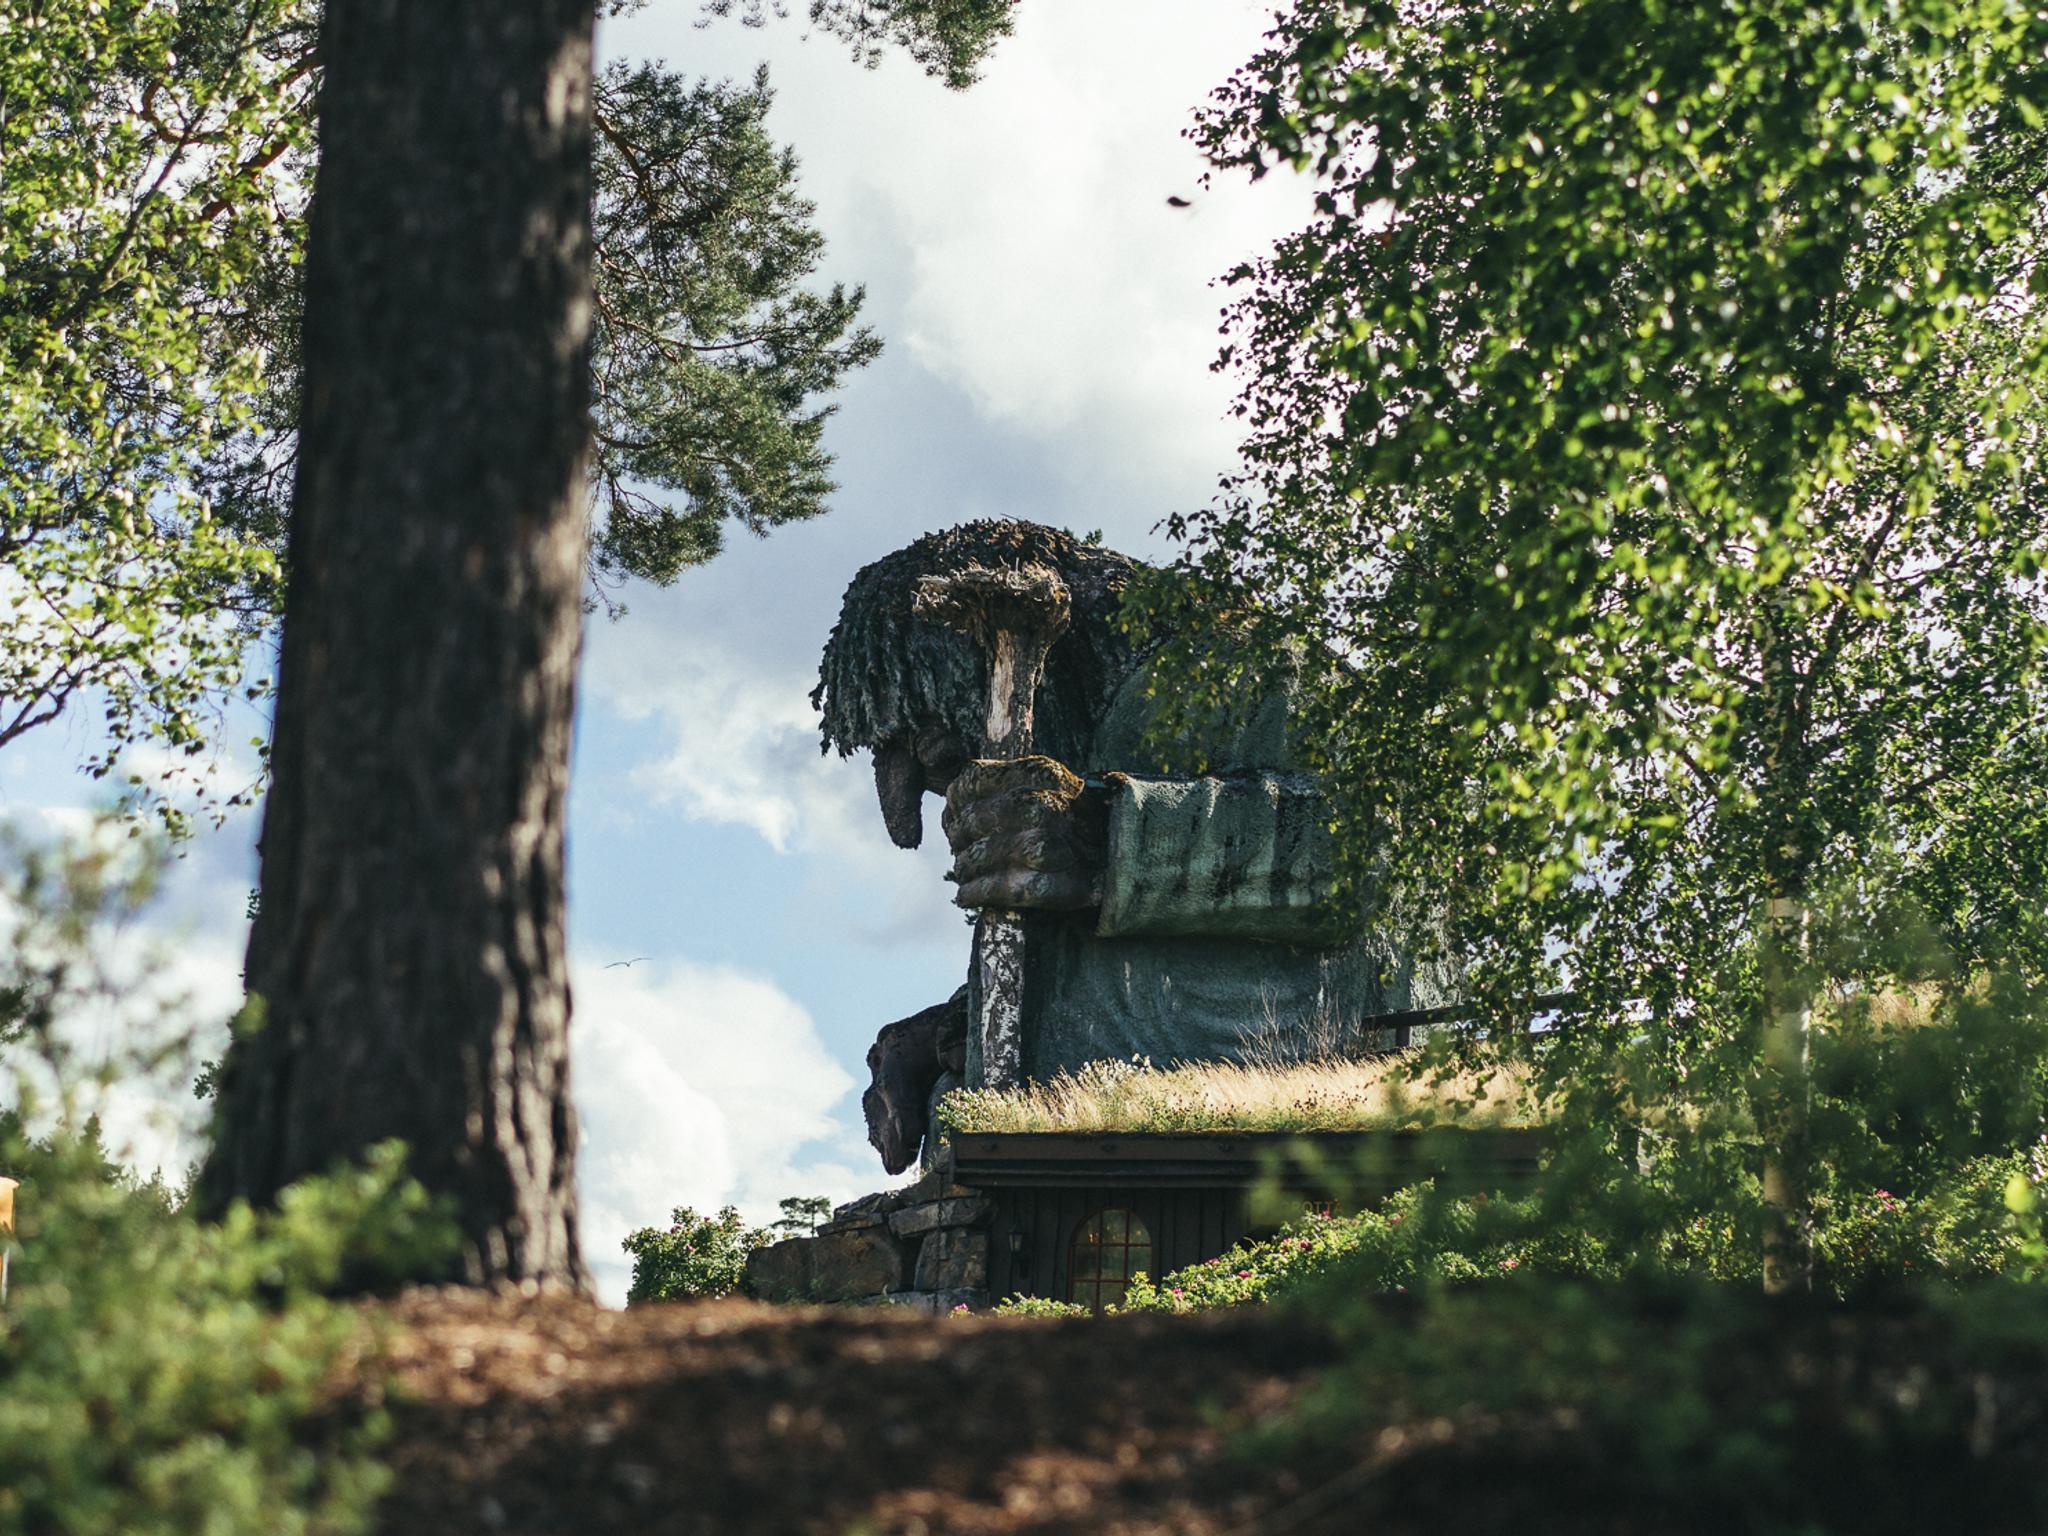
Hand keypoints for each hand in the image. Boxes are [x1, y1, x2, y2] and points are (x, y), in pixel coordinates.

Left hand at [941, 755, 1105, 910]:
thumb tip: (952, 798)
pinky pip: (995, 890)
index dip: (956, 803)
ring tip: (964, 872)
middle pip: (972, 823)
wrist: (1123, 854)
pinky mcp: (1047, 885)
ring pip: (980, 857)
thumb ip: (1006, 783)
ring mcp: (1044, 848)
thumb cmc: (1075, 818)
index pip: (972, 782)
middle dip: (959, 839)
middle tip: (960, 848)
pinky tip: (966, 896)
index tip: (954, 815)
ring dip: (964, 869)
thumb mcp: (1049, 784)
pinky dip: (974, 894)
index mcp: (1039, 774)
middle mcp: (1041, 807)